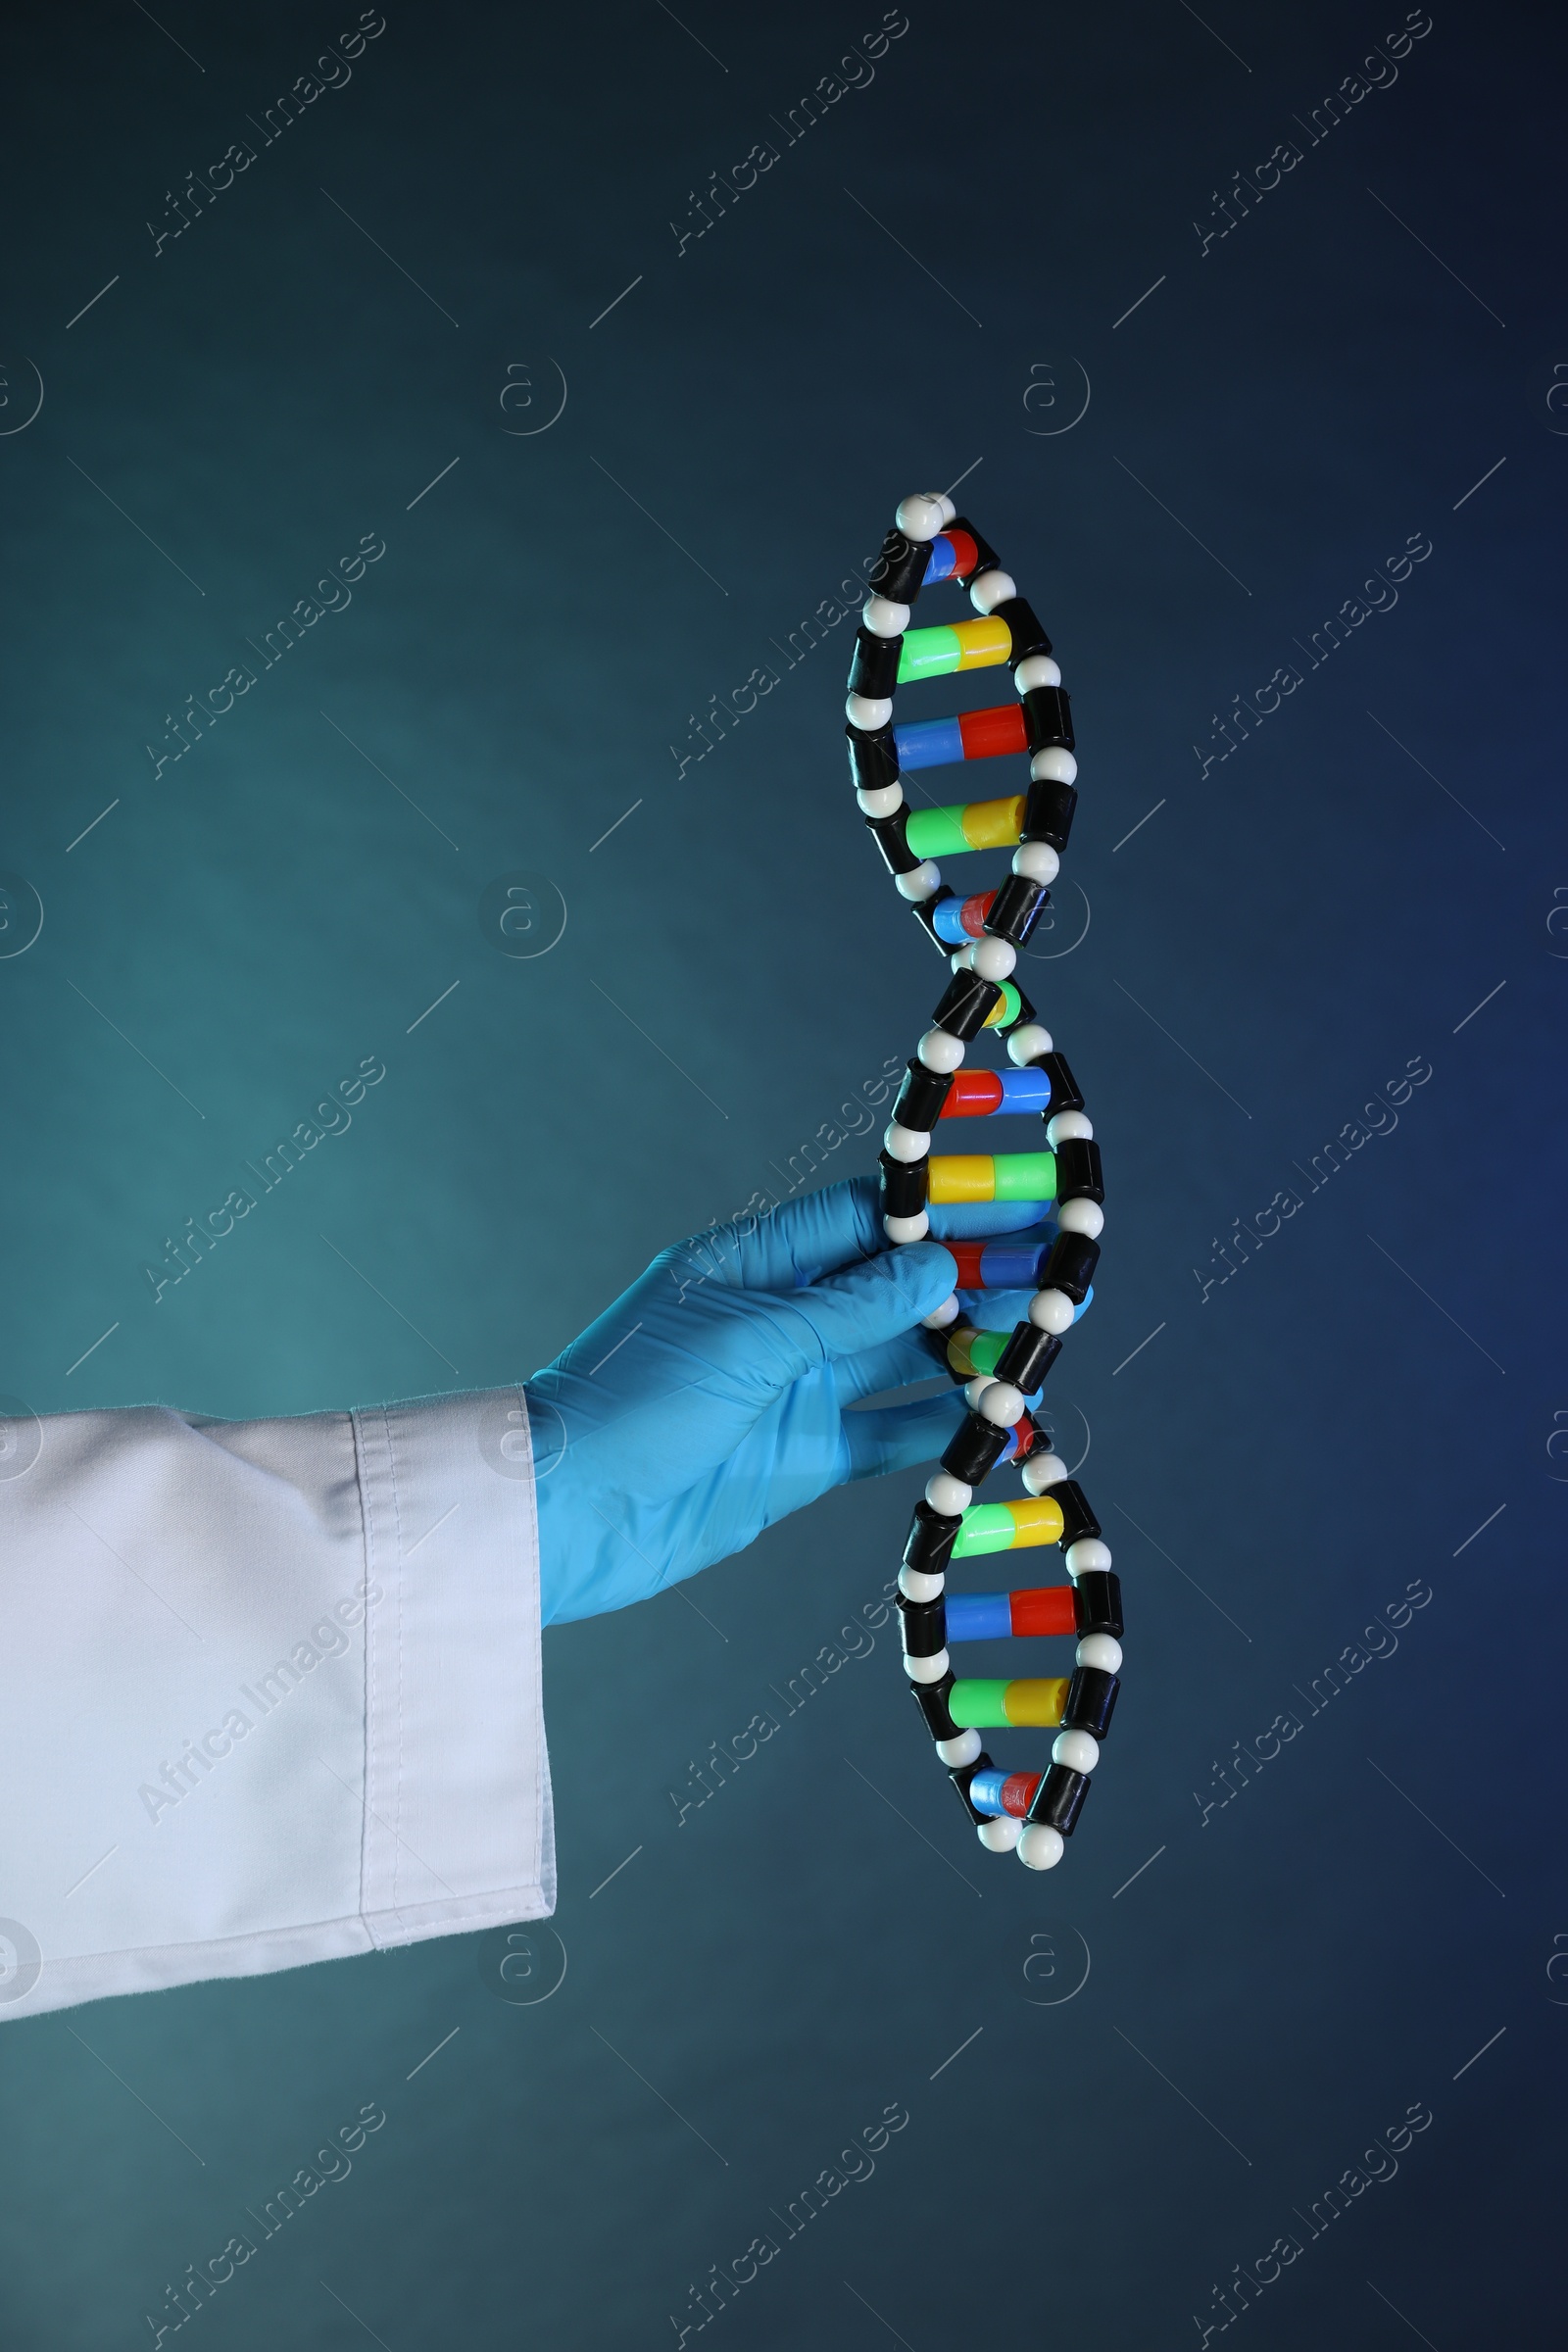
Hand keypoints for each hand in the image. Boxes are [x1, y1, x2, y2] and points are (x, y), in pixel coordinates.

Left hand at [525, 1177, 1053, 1624]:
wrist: (567, 1516)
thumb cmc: (632, 1403)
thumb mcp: (748, 1341)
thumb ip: (848, 1309)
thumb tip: (937, 1267)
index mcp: (752, 1261)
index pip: (863, 1217)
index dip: (937, 1212)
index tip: (1013, 1204)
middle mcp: (780, 1318)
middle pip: (896, 1287)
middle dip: (974, 1279)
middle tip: (1058, 1275)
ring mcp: (795, 1390)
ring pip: (905, 1359)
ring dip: (972, 1353)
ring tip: (1047, 1341)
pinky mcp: (803, 1459)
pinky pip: (891, 1434)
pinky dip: (945, 1429)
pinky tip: (1002, 1422)